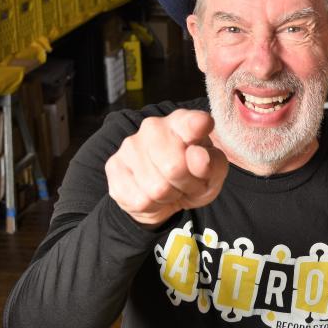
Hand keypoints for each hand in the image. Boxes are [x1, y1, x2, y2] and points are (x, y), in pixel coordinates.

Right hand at [105, 109, 228, 227]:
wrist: (163, 196)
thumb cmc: (192, 176)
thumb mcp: (213, 173)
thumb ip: (212, 164)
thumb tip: (198, 156)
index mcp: (182, 122)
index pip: (190, 122)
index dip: (197, 125)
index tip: (203, 125)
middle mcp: (153, 127)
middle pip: (175, 167)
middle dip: (186, 184)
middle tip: (186, 182)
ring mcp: (130, 147)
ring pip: (157, 189)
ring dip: (169, 196)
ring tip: (171, 188)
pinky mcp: (114, 168)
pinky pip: (141, 200)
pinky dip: (153, 206)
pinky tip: (153, 195)